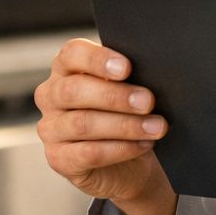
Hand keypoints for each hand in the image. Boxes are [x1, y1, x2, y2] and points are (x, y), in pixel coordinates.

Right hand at [35, 39, 177, 214]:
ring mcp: (51, 130)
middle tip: (150, 101)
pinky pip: (84, 154)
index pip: (71, 54)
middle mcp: (52, 96)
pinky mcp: (59, 160)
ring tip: (155, 127)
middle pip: (76, 92)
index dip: (97, 59)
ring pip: (81, 123)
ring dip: (122, 125)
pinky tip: (141, 146)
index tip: (127, 65)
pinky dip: (116, 149)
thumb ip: (136, 76)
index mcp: (67, 68)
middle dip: (117, 96)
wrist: (137, 157)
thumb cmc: (136, 113)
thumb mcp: (135, 89)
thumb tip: (164, 62)